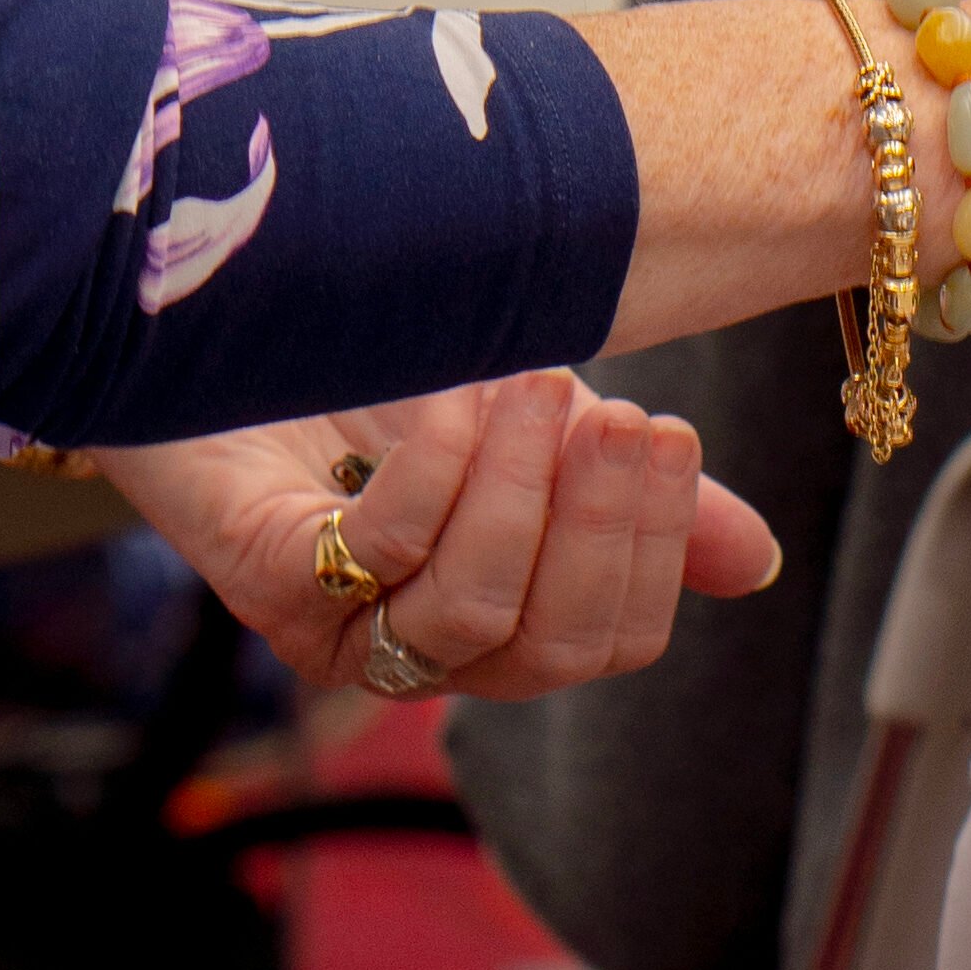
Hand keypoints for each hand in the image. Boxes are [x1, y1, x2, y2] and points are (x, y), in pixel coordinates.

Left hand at [92, 368, 780, 704]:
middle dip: (603, 530)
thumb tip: (755, 563)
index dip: (655, 553)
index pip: (612, 642)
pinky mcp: (262, 579)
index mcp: (496, 617)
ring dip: (523, 497)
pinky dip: (434, 477)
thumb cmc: (371, 381)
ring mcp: (337, 623)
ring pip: (471, 615)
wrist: (215, 320)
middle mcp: (418, 647)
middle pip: (550, 648)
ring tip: (541, 389)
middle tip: (619, 418)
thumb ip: (629, 491)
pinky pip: (374, 561)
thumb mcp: (527, 427)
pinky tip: (455, 402)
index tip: (668, 436)